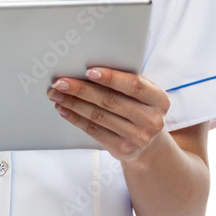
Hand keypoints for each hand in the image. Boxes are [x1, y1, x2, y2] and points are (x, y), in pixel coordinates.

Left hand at [46, 67, 169, 161]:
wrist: (149, 145)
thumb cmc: (141, 108)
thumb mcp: (144, 94)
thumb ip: (127, 80)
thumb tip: (91, 66)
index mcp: (159, 99)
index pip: (133, 86)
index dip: (110, 78)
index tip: (87, 71)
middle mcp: (151, 119)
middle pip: (110, 101)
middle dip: (82, 90)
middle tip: (60, 82)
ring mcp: (137, 137)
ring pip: (99, 116)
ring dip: (73, 104)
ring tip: (56, 94)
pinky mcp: (122, 149)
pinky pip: (94, 130)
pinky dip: (76, 118)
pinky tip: (64, 109)